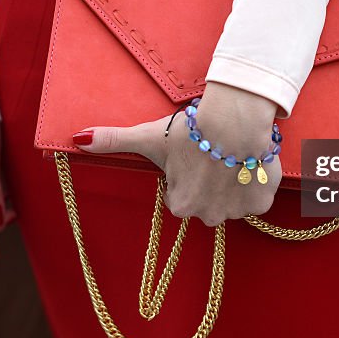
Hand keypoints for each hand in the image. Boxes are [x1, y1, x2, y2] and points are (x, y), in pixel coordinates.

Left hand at [74, 81, 282, 226]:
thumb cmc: (189, 130)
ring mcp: (236, 212)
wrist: (235, 121)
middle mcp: (207, 216)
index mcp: (180, 205)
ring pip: (233, 199)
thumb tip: (77, 139)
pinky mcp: (261, 203)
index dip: (185, 173)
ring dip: (233, 182)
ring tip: (231, 155)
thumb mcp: (147, 137)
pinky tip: (249, 161)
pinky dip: (256, 182)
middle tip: (210, 155)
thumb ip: (113, 141)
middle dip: (209, 182)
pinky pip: (257, 197)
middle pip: (207, 201)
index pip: (180, 194)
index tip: (190, 156)